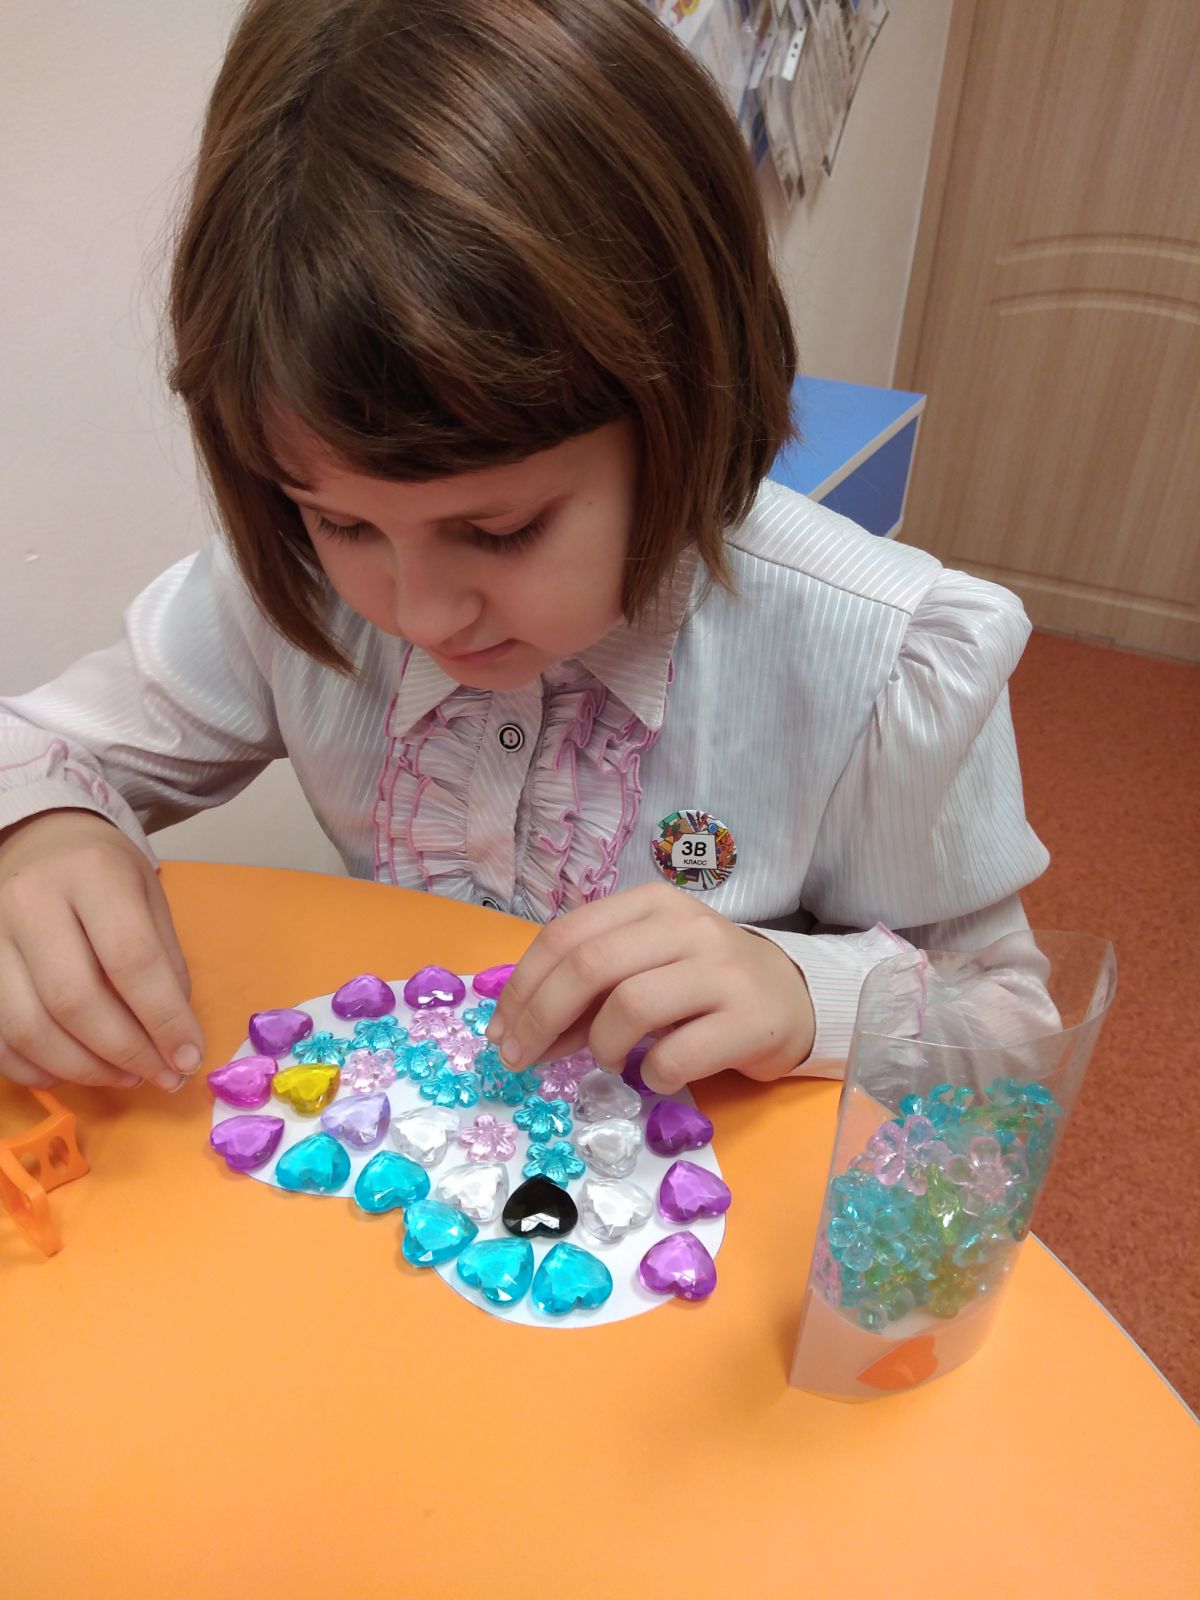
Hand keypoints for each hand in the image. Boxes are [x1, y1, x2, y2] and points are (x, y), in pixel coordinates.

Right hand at [0, 810, 202, 1091]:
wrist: (39, 842)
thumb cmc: (104, 874)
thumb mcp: (149, 898)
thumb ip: (165, 964)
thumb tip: (176, 1042)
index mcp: (91, 874)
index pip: (131, 959)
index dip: (164, 1019)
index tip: (189, 1057)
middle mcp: (30, 901)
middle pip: (75, 1000)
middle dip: (125, 1052)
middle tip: (160, 1075)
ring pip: (29, 1028)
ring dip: (84, 1069)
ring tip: (125, 1075)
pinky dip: (37, 1069)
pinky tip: (74, 1072)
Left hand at [485, 881, 814, 1093]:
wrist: (792, 998)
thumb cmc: (702, 983)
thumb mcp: (645, 967)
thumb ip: (590, 988)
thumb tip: (522, 1031)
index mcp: (652, 905)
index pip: (567, 934)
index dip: (523, 986)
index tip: (500, 1031)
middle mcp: (688, 927)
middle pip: (590, 966)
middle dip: (541, 1018)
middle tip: (521, 1061)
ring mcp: (722, 971)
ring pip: (630, 1006)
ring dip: (601, 1047)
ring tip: (609, 1062)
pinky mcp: (750, 1019)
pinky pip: (676, 1055)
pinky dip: (650, 1076)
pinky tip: (656, 1076)